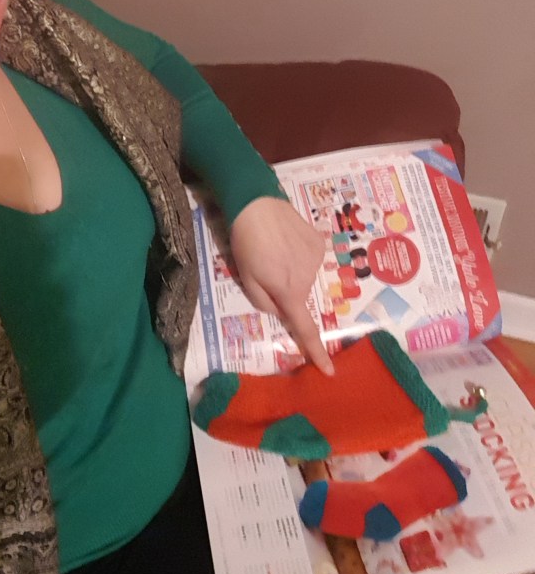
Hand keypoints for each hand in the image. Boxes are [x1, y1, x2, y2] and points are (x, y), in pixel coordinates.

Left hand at [229, 196, 333, 374]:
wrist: (257, 203)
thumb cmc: (246, 243)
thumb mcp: (246, 277)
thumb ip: (264, 301)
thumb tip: (280, 309)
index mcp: (289, 291)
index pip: (305, 327)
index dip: (315, 350)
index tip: (329, 370)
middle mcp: (309, 277)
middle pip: (299, 295)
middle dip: (285, 290)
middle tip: (265, 267)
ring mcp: (317, 258)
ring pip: (304, 276)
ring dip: (291, 270)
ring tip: (273, 248)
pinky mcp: (319, 241)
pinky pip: (310, 258)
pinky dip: (299, 254)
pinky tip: (285, 239)